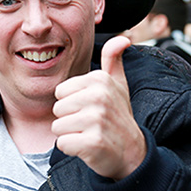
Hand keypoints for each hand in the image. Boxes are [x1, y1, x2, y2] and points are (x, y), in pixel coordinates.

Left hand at [52, 35, 145, 179]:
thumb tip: (124, 38)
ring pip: (57, 127)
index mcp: (100, 80)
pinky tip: (88, 147)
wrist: (133, 153)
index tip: (91, 109)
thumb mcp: (118, 85)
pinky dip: (72, 149)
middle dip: (69, 120)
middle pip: (57, 109)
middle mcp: (99, 96)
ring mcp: (97, 119)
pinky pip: (63, 144)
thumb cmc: (119, 117)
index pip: (60, 92)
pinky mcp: (93, 142)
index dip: (71, 104)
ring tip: (89, 134)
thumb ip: (113, 60)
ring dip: (70, 134)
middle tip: (90, 124)